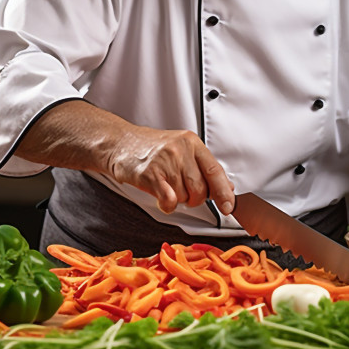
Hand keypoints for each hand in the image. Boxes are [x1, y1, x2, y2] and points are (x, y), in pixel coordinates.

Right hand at [17, 100, 234, 214]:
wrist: (119, 143)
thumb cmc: (151, 148)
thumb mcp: (181, 149)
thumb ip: (202, 166)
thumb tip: (226, 188)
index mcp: (192, 142)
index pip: (215, 170)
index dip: (224, 192)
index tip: (228, 206)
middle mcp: (181, 150)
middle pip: (200, 189)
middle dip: (194, 198)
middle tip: (182, 191)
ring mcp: (165, 161)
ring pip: (185, 196)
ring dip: (178, 199)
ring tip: (167, 186)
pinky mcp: (150, 174)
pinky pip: (169, 201)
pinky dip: (167, 204)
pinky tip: (161, 196)